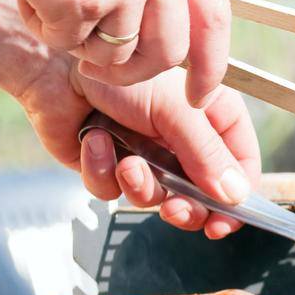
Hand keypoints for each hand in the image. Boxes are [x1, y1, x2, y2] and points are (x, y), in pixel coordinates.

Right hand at [0, 0, 230, 104]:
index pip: (213, 17)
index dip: (210, 64)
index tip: (201, 94)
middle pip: (167, 51)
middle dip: (134, 73)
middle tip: (99, 72)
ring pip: (113, 53)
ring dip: (79, 43)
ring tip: (47, 0)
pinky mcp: (82, 3)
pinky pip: (65, 40)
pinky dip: (42, 25)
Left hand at [15, 61, 259, 238]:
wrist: (54, 70)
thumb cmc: (121, 77)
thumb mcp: (177, 111)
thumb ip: (207, 155)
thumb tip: (236, 196)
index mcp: (212, 118)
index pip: (240, 166)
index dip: (236, 198)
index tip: (222, 223)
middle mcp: (184, 140)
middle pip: (202, 194)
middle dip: (186, 206)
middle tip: (174, 210)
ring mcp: (148, 155)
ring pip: (156, 198)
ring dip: (140, 186)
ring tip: (126, 162)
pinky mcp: (110, 166)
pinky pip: (114, 191)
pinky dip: (102, 171)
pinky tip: (94, 142)